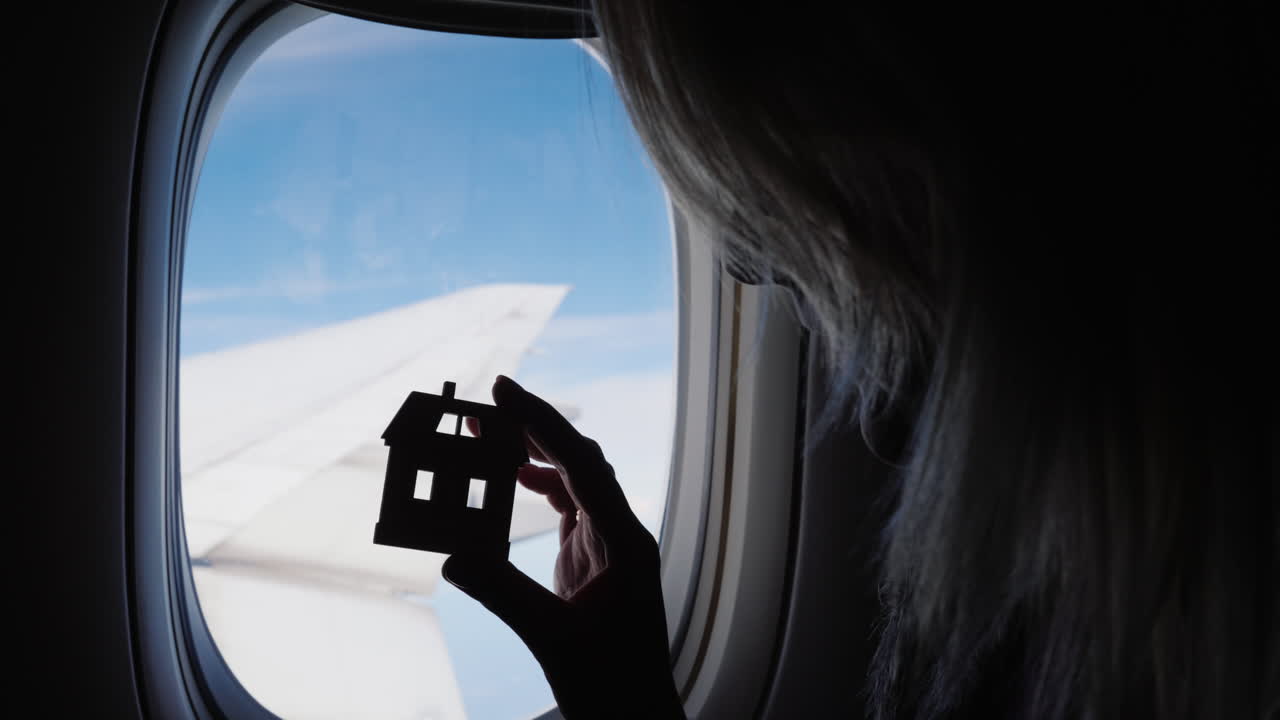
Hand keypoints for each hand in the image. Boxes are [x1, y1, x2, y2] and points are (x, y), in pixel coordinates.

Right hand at [442, 376, 685, 719]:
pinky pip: (570, 510)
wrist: (638, 715)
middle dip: (535, 431)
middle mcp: (623, 534)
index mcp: (626, 541)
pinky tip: (515, 482)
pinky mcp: (597, 562)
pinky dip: (541, 490)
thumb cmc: (612, 684)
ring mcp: (612, 546)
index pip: (582, 465)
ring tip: (490, 439)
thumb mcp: (551, 638)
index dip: (542, 424)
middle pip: (580, 463)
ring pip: (575, 483)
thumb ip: (502, 594)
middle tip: (488, 405)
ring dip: (534, 458)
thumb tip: (451, 555)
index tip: (504, 393)